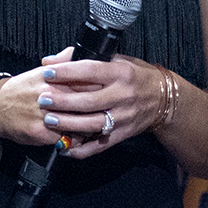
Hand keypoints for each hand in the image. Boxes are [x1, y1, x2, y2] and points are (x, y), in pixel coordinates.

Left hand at [0, 49, 167, 159]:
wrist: (163, 99)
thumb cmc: (135, 75)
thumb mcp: (116, 59)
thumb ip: (84, 58)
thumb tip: (51, 61)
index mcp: (120, 73)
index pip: (91, 71)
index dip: (68, 72)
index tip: (48, 73)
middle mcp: (123, 95)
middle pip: (89, 100)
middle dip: (63, 101)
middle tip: (43, 100)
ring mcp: (123, 117)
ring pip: (93, 123)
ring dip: (68, 124)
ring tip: (49, 120)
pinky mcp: (123, 134)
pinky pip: (100, 145)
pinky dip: (81, 148)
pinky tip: (64, 147)